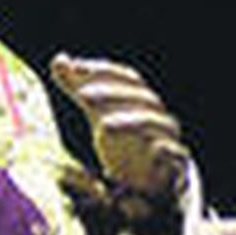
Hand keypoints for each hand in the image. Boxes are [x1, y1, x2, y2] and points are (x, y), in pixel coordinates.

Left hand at [50, 53, 190, 199]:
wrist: (146, 175)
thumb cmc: (122, 137)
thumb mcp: (97, 111)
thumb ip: (78, 87)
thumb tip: (59, 60)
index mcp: (139, 99)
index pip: (126, 77)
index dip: (103, 70)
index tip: (74, 68)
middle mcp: (155, 114)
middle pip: (140, 97)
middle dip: (111, 93)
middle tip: (83, 95)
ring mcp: (167, 138)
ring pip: (154, 123)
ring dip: (130, 122)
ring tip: (104, 126)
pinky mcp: (173, 165)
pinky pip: (176, 154)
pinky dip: (168, 150)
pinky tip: (155, 149)